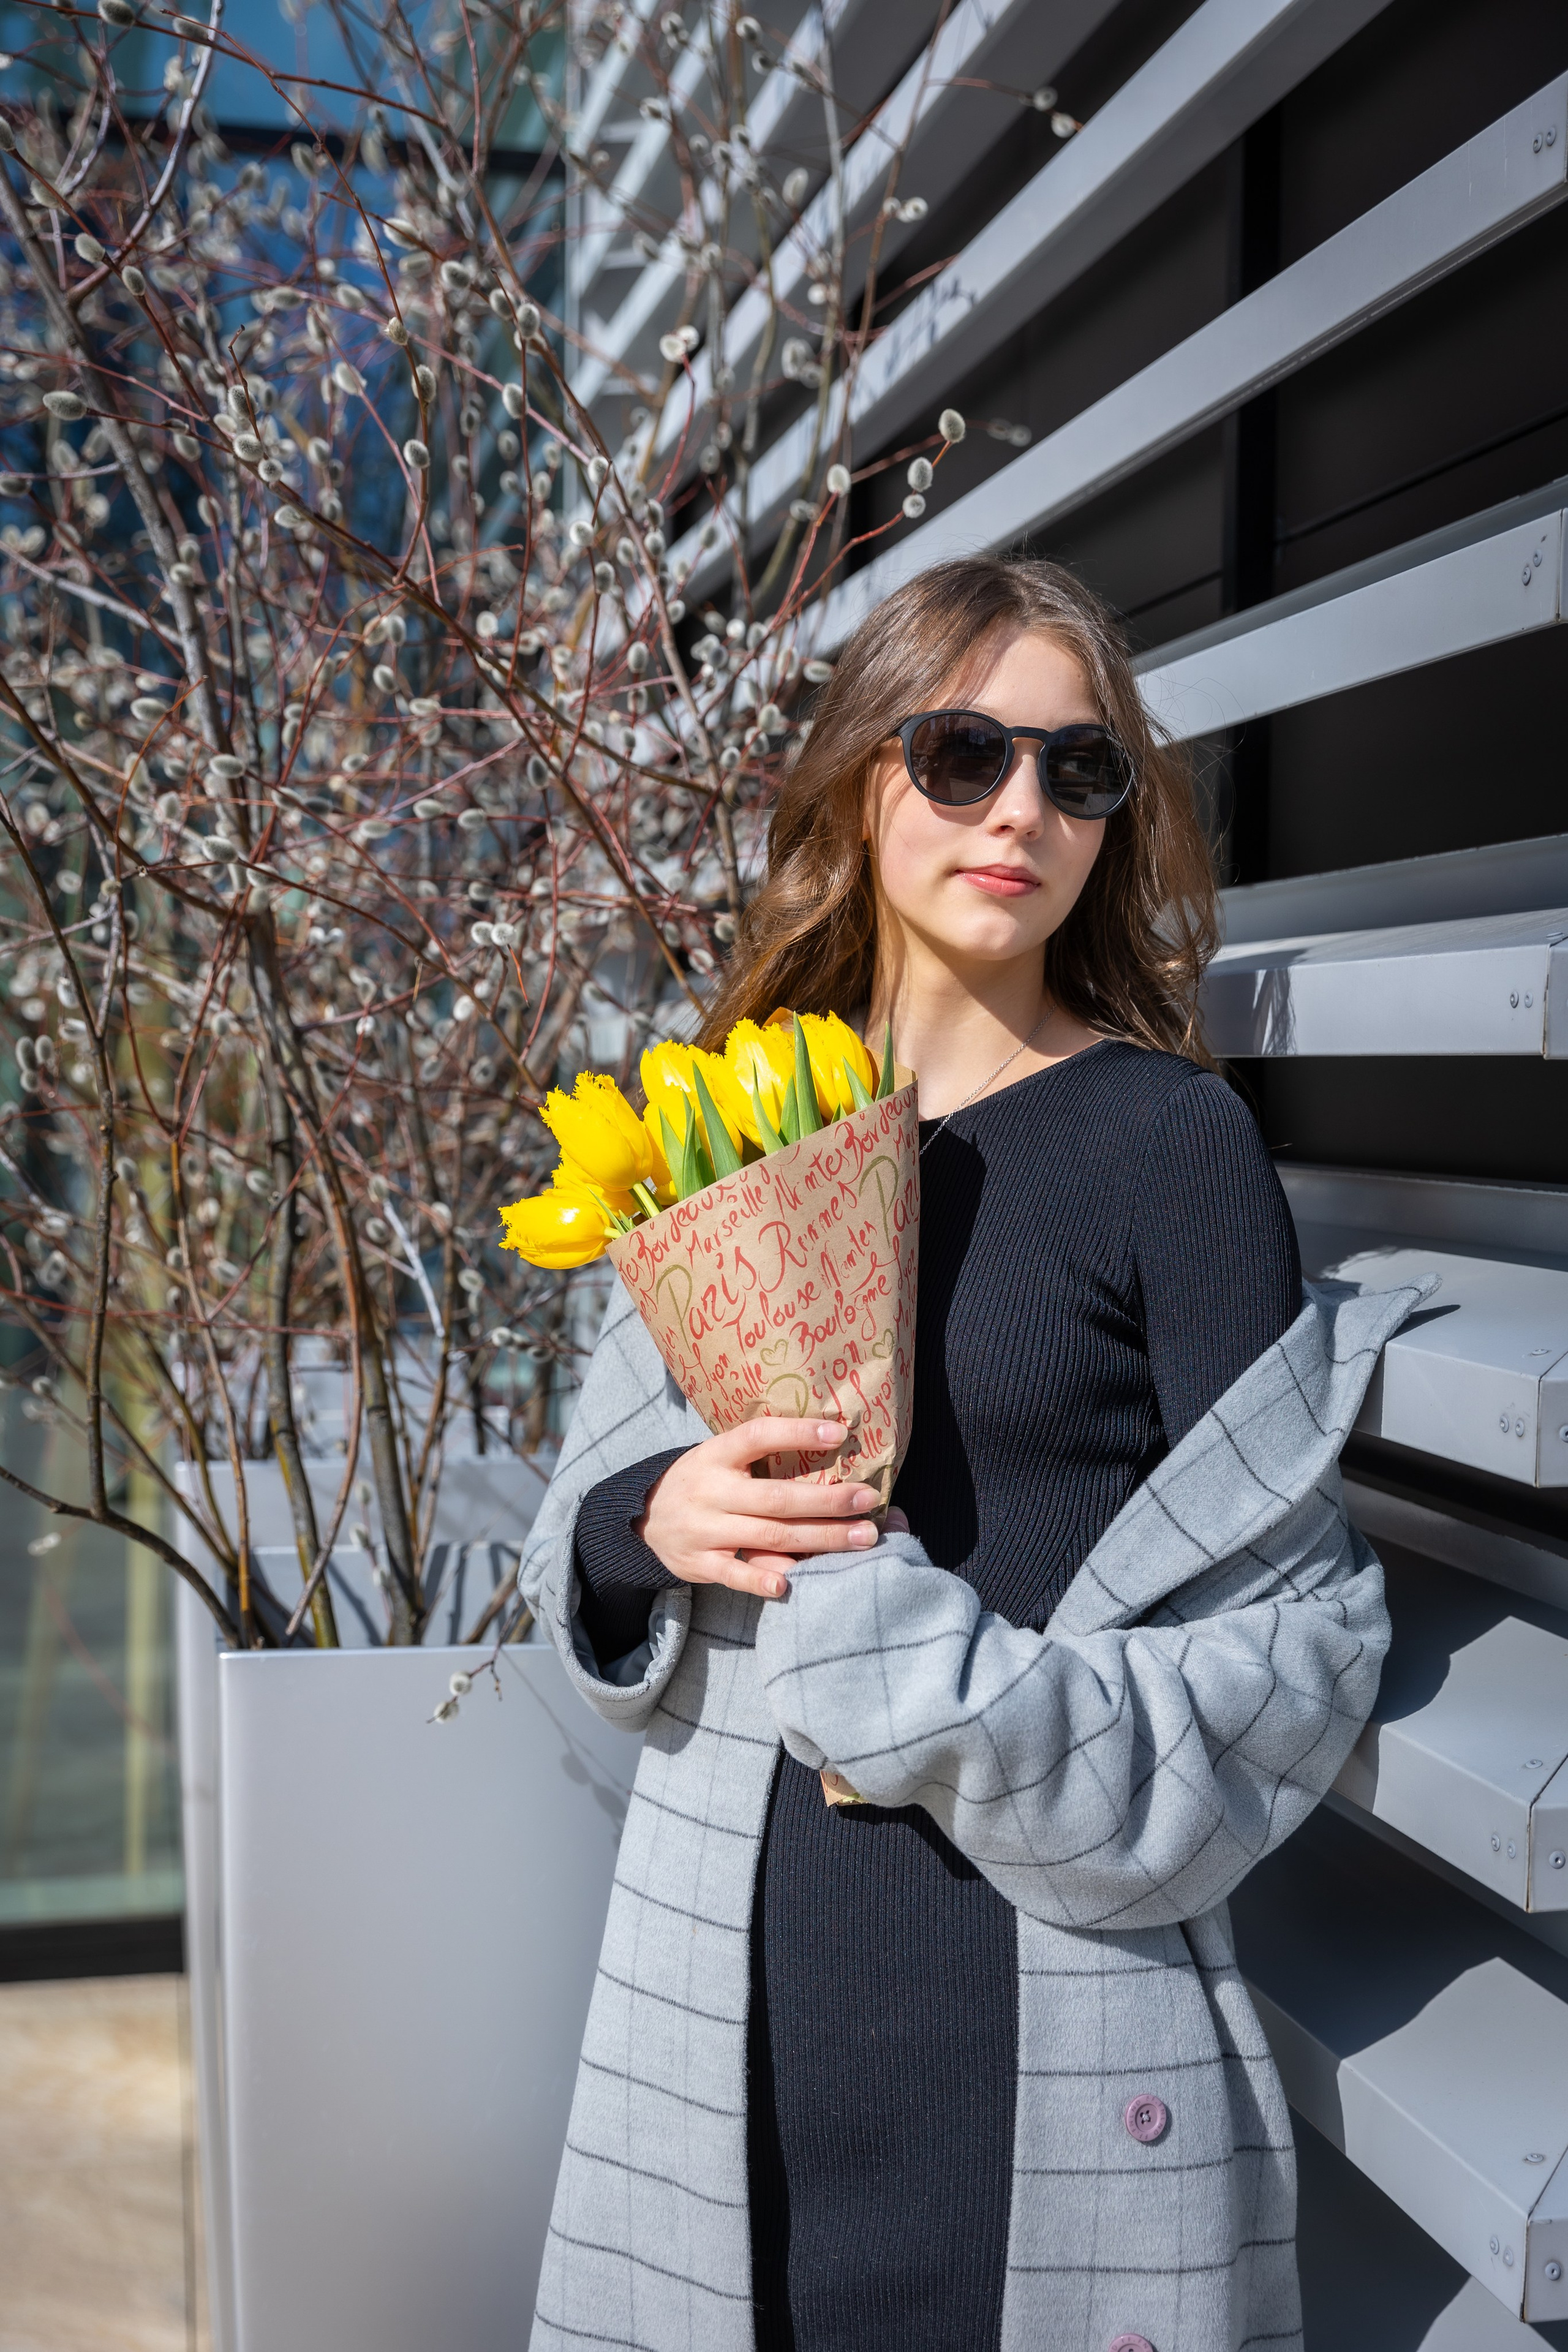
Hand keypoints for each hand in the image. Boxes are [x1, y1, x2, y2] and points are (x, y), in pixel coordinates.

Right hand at [636, 1418, 885, 1600]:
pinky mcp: (699, 1563)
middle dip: (828, 1500)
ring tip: (861, 1538)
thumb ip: (760, 1457)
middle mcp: (710, 1490)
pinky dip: (760, 1578)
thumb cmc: (702, 1481)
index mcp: (716, 1454)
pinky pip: (733, 1573)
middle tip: (868, 1500)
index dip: (797, 1433)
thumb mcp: (719, 1456)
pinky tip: (789, 1582)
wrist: (643, 1517)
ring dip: (819, 1539)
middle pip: (776, 1497)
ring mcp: (703, 1529)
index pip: (758, 1436)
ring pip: (768, 1536)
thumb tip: (827, 1444)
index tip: (839, 1433)